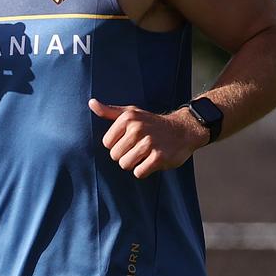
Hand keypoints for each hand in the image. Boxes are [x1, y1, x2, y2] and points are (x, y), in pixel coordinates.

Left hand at [89, 99, 209, 178]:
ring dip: (135, 164)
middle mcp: (138, 129)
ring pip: (126, 165)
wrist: (184, 130)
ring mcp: (149, 143)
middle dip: (126, 156)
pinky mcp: (159, 157)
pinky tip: (153, 160)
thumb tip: (91, 102)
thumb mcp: (132, 113)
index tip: (131, 140)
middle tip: (140, 148)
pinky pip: (139, 172)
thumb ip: (110, 111)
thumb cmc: (153, 124)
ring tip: (146, 154)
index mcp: (128, 118)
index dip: (118, 145)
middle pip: (115, 156)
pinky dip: (145, 170)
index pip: (107, 144)